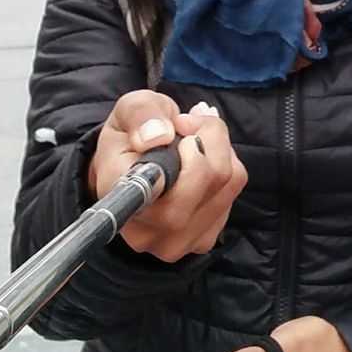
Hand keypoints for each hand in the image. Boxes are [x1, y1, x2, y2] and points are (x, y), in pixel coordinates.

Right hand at [89, 90, 246, 261]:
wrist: (132, 164)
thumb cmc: (131, 134)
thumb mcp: (130, 108)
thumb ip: (141, 114)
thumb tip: (159, 136)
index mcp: (119, 194)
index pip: (162, 191)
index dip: (188, 164)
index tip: (184, 134)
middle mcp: (143, 231)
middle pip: (205, 183)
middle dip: (210, 140)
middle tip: (190, 121)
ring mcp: (172, 243)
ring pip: (226, 186)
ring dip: (221, 150)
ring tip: (197, 135)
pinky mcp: (200, 242)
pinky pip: (232, 194)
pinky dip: (228, 168)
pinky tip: (204, 159)